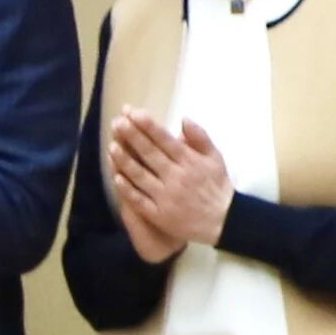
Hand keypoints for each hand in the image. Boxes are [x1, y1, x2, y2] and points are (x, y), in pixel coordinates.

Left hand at [108, 108, 231, 258]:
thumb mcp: (215, 158)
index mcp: (189, 161)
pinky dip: (127, 189)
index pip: (165, 140)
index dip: (148, 126)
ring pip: (140, 175)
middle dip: (132, 136)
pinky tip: (116, 177)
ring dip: (125, 160)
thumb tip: (184, 118)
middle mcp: (176, 177)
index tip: (134, 113)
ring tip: (112, 146)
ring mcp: (166, 196)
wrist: (224, 221)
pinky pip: (140, 200)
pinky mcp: (159, 214)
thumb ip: (200, 138)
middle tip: (117, 122)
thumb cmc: (217, 187)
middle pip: (150, 153)